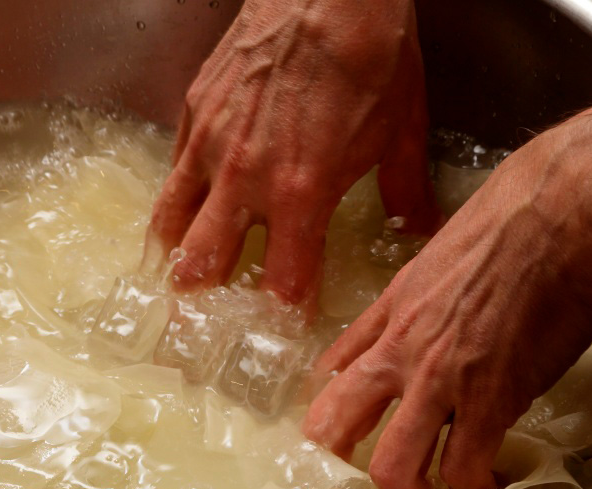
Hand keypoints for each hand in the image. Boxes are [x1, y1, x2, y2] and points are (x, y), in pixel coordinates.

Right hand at [145, 0, 440, 303]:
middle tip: (201, 326)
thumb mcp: (401, 130)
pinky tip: (177, 214)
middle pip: (206, 264)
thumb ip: (405, 191)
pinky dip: (173, 203)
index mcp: (302, 195)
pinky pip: (174, 172)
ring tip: (173, 282)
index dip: (281, 313)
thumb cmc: (371, 54)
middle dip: (204, 301)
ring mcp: (212, 145)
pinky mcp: (194, 113)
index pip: (282, 281)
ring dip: (174, 259)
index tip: (283, 331)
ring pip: (173, 223)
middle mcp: (247, 180)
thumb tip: (418, 227)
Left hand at [302, 104, 591, 488]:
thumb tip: (442, 299)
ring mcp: (441, 379)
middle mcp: (402, 348)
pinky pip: (463, 468)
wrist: (568, 209)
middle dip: (339, 457)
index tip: (342, 421)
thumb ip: (430, 284)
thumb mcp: (447, 241)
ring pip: (392, 467)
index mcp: (392, 306)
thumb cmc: (519, 207)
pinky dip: (472, 486)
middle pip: (334, 422)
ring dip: (408, 487)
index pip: (332, 366)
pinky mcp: (492, 401)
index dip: (329, 401)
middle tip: (365, 469)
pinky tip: (484, 483)